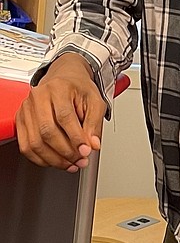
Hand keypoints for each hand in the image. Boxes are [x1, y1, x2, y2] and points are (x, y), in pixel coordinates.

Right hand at [15, 53, 104, 171]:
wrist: (64, 79)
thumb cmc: (78, 89)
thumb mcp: (95, 102)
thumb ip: (95, 124)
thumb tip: (92, 145)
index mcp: (58, 88)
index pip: (64, 117)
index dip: (76, 138)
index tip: (86, 151)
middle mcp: (38, 97)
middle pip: (47, 131)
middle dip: (66, 151)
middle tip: (81, 160)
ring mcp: (27, 109)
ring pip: (35, 142)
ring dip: (55, 159)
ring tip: (71, 163)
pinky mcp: (21, 120)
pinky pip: (26, 146)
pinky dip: (41, 159)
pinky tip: (56, 161)